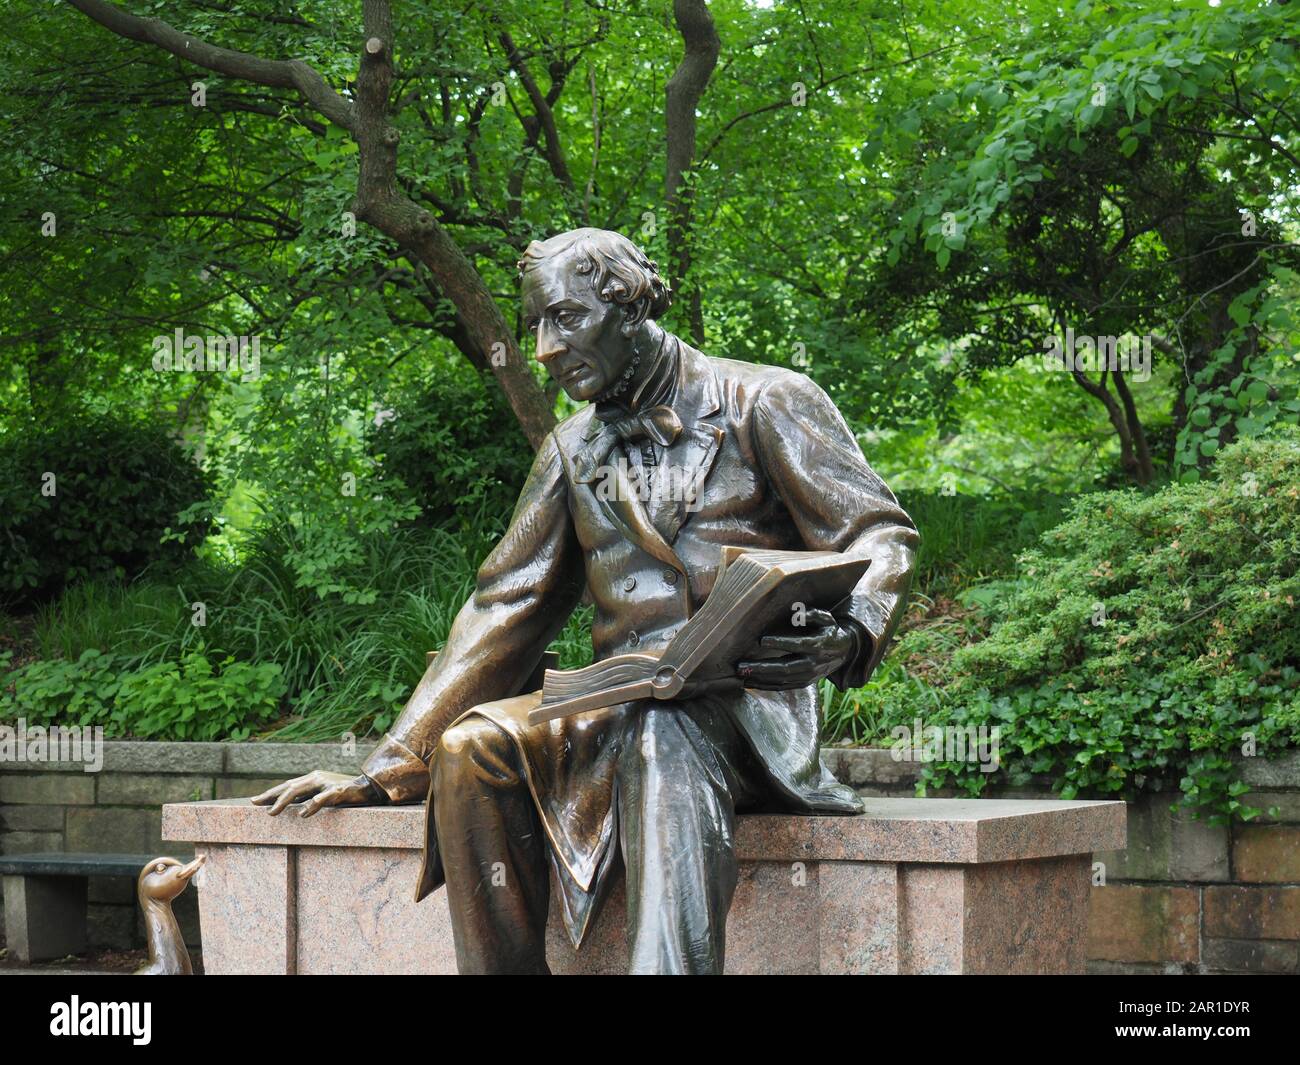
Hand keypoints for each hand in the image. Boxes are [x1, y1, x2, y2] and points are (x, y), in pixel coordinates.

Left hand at [250, 771, 377, 816]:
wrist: (367, 788)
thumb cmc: (342, 792)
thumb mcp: (321, 794)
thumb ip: (306, 798)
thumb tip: (289, 807)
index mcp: (311, 778)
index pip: (287, 785)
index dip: (270, 793)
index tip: (253, 800)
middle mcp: (316, 778)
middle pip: (289, 786)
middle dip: (271, 796)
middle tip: (255, 804)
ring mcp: (326, 783)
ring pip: (300, 790)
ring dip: (284, 801)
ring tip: (272, 812)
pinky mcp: (337, 791)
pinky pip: (322, 798)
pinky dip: (311, 805)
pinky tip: (303, 814)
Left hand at [735, 608, 855, 690]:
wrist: (844, 653)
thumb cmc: (829, 631)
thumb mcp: (827, 619)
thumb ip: (813, 615)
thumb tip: (797, 615)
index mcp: (819, 645)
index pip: (798, 645)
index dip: (781, 642)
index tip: (763, 640)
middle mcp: (813, 663)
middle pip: (786, 668)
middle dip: (762, 667)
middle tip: (742, 665)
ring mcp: (808, 676)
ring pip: (782, 680)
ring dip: (760, 678)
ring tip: (741, 674)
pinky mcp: (804, 683)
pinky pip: (782, 687)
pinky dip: (765, 686)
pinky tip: (749, 683)